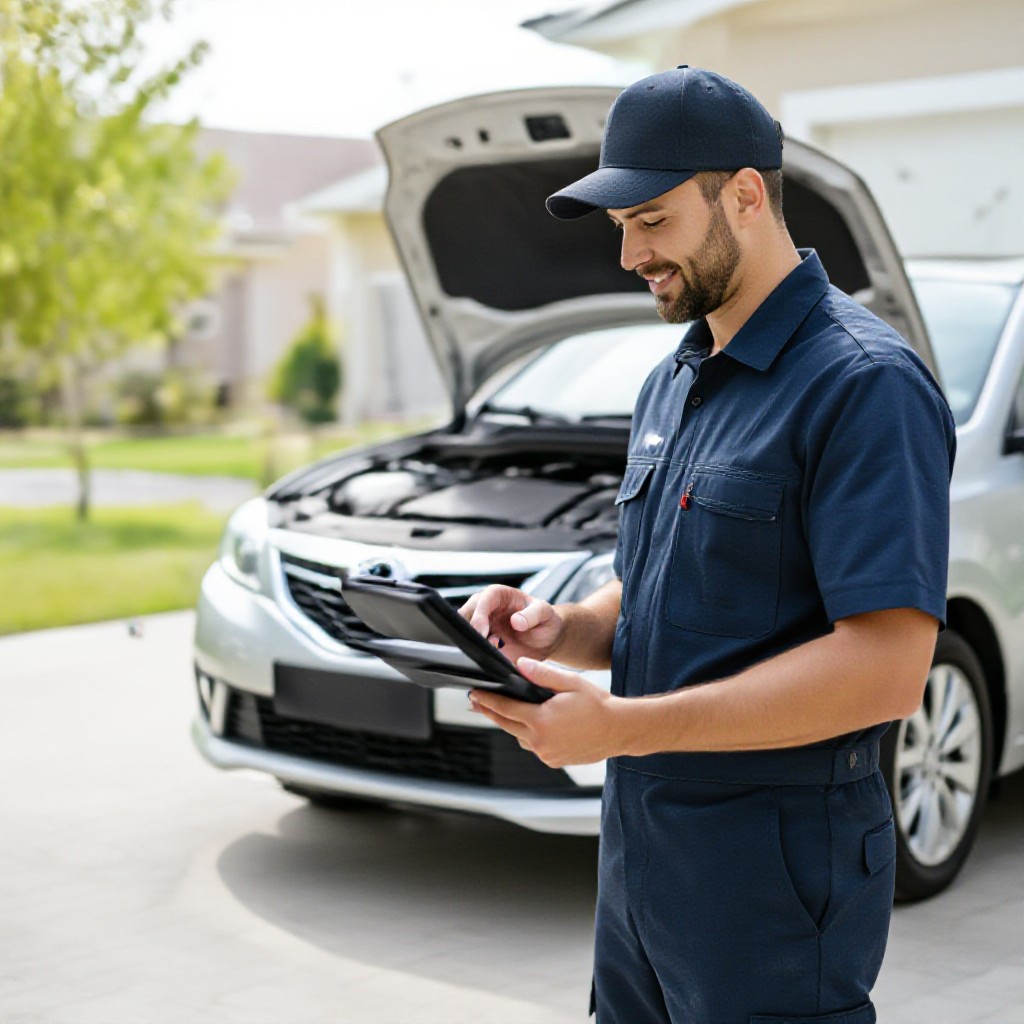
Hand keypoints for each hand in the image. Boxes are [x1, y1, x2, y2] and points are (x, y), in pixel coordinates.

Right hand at [459, 585, 564, 664]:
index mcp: (498, 595)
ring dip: (471, 646)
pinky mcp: (481, 645)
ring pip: (463, 634)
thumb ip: (533, 614)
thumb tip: (516, 621)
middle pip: (465, 616)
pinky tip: (487, 662)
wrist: (546, 639)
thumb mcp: (545, 612)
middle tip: (481, 647)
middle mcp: (484, 610)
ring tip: (488, 656)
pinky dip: (474, 656)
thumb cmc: (544, 619)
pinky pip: (471, 650)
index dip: (479, 615)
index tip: (481, 631)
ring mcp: (481, 628)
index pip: (483, 600)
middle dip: (469, 632)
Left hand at [469, 658, 625, 767]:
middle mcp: (540, 741)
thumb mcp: (570, 683)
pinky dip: (529, 736)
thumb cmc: (598, 705)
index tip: (475, 694)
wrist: (619, 730)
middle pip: (506, 724)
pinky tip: (532, 725)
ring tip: (503, 711)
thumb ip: (542, 675)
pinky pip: (533, 747)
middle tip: (476, 702)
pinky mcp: (553, 760)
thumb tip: (519, 665)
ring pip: (519, 737)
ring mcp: (546, 753)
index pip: (505, 708)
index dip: (487, 700)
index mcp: (541, 720)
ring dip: (511, 724)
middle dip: (490, 712)